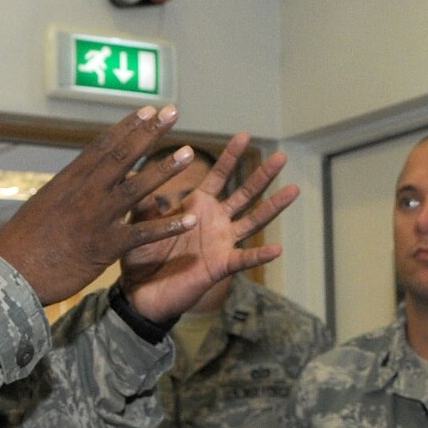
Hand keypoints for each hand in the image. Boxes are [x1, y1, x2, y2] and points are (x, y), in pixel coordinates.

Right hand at [0, 106, 203, 306]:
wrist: (9, 274)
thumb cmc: (24, 241)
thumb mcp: (45, 204)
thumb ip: (70, 190)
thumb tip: (85, 176)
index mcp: (69, 181)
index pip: (103, 146)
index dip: (128, 126)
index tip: (148, 109)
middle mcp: (84, 193)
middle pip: (123, 156)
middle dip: (150, 133)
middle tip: (173, 111)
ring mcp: (95, 218)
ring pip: (137, 189)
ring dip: (165, 170)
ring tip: (190, 153)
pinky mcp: (104, 247)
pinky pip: (142, 233)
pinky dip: (167, 226)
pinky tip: (190, 220)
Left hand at [117, 131, 298, 322]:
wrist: (140, 292)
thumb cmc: (140, 256)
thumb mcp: (141, 223)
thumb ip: (145, 200)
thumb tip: (134, 170)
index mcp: (198, 206)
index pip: (219, 176)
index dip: (231, 156)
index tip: (244, 135)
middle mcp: (215, 221)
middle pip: (245, 194)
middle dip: (263, 176)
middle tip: (282, 157)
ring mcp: (221, 242)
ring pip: (253, 221)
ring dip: (273, 207)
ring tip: (293, 190)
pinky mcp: (220, 266)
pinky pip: (244, 259)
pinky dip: (260, 255)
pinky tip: (277, 249)